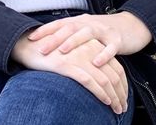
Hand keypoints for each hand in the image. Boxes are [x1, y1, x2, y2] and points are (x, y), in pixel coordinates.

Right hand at [11, 32, 128, 114]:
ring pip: (104, 79)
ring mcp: (78, 57)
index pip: (116, 67)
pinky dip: (100, 93)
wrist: (31, 45)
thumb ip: (88, 58)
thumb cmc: (54, 50)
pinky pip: (89, 81)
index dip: (123, 84)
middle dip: (121, 93)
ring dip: (114, 97)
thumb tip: (100, 78)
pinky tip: (105, 101)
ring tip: (117, 109)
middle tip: (123, 107)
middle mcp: (89, 49)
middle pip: (114, 74)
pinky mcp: (67, 65)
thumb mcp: (75, 51)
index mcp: (93, 45)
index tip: (124, 97)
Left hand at [27, 11, 152, 65]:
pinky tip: (96, 62)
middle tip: (41, 49)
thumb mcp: (85, 31)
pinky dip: (103, 54)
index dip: (45, 30)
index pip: (59, 24)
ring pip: (87, 34)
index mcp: (80, 21)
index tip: (30, 38)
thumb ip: (70, 36)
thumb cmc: (103, 32)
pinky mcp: (117, 39)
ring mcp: (104, 30)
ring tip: (63, 51)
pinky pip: (110, 47)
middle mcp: (89, 23)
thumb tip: (46, 44)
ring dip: (74, 42)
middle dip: (54, 38)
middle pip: (70, 28)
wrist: (131, 25)